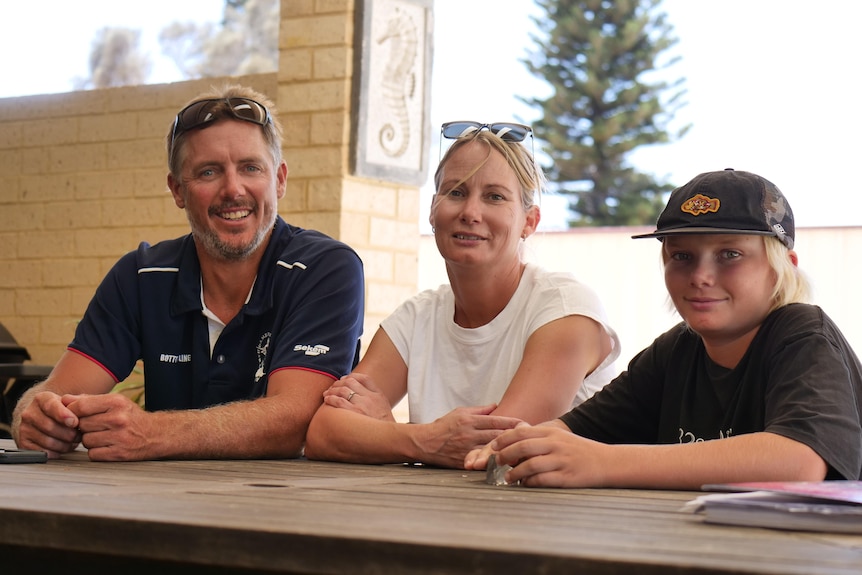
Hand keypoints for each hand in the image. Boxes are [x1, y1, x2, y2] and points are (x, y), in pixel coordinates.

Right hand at [12, 390, 80, 457]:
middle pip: (50, 427)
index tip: (74, 422)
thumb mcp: (70, 402)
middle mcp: (30, 413)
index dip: (63, 415)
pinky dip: (56, 453)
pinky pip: (42, 452)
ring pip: (48, 441)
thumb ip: (78, 402)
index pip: (51, 406)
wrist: (44, 418)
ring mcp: (25, 428)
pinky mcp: (24, 443)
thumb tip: (81, 406)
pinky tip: (62, 448)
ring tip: (73, 442)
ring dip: (65, 445)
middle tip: (79, 435)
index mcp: (42, 399)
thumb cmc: (62, 410)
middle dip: (69, 434)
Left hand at [63, 393, 153, 460]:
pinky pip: (93, 454)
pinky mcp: (119, 453)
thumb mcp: (115, 402)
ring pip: (86, 441)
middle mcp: (118, 418)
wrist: (156, 434)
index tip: (74, 416)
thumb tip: (63, 400)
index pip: (80, 406)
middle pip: (81, 425)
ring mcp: (119, 437)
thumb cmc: (131, 417)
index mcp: (116, 402)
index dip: (72, 412)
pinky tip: (107, 446)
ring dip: (90, 441)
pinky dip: (96, 452)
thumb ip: (88, 400)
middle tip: (94, 427)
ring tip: (103, 436)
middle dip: (84, 427)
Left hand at [323, 372, 394, 421]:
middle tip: (332, 387)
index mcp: (378, 395)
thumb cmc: (382, 426)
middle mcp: (370, 398)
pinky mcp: (355, 413)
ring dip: (332, 390)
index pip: (364, 378)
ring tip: (327, 393)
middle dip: (339, 383)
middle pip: (351, 382)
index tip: (344, 380)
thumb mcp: (384, 408)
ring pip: (343, 390)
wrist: (387, 439)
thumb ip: (374, 399)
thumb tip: (359, 394)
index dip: (351, 376)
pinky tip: (327, 399)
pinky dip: (331, 398)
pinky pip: (339, 401)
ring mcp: (363, 405)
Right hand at [415, 405, 521, 467]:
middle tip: (530, 438)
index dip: (512, 423)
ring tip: (523, 452)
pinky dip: (495, 463)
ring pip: (492, 451)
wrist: (424, 443)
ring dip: (508, 451)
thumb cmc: (442, 426)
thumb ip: (479, 410)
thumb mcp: (460, 412)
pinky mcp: (463, 462)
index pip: (496, 421)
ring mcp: (467, 449)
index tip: (525, 423)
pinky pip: (482, 463)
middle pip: (497, 436)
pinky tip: (506, 465)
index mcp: (470, 421)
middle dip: (514, 437)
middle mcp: (469, 434)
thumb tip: (496, 406)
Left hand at [490, 423, 610, 487]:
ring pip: (531, 464)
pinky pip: (543, 480)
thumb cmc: (578, 450)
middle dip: (505, 455)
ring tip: (507, 477)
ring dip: (515, 472)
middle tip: (496, 462)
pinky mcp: (567, 477)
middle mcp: (555, 444)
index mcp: (551, 432)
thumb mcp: (558, 436)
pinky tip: (525, 484)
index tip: (493, 447)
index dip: (504, 439)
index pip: (521, 432)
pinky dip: (530, 482)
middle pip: (523, 446)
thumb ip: (537, 435)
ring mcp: (562, 460)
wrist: (607, 462)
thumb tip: (514, 432)